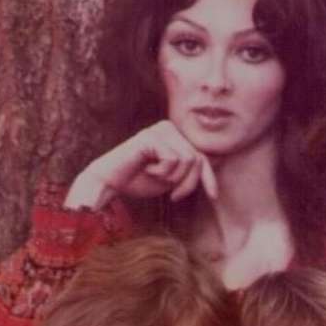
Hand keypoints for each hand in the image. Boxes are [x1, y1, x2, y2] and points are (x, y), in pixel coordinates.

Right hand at [64, 120, 217, 210]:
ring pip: (187, 159)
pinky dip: (161, 172)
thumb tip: (216, 163)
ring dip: (173, 178)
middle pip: (197, 159)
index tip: (214, 197)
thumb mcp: (171, 179)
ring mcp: (159, 130)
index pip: (201, 157)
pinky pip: (172, 159)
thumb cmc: (139, 181)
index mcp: (175, 137)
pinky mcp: (150, 136)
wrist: (110, 182)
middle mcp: (169, 128)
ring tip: (155, 177)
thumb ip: (189, 171)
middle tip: (173, 195)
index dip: (208, 177)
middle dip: (188, 183)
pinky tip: (146, 169)